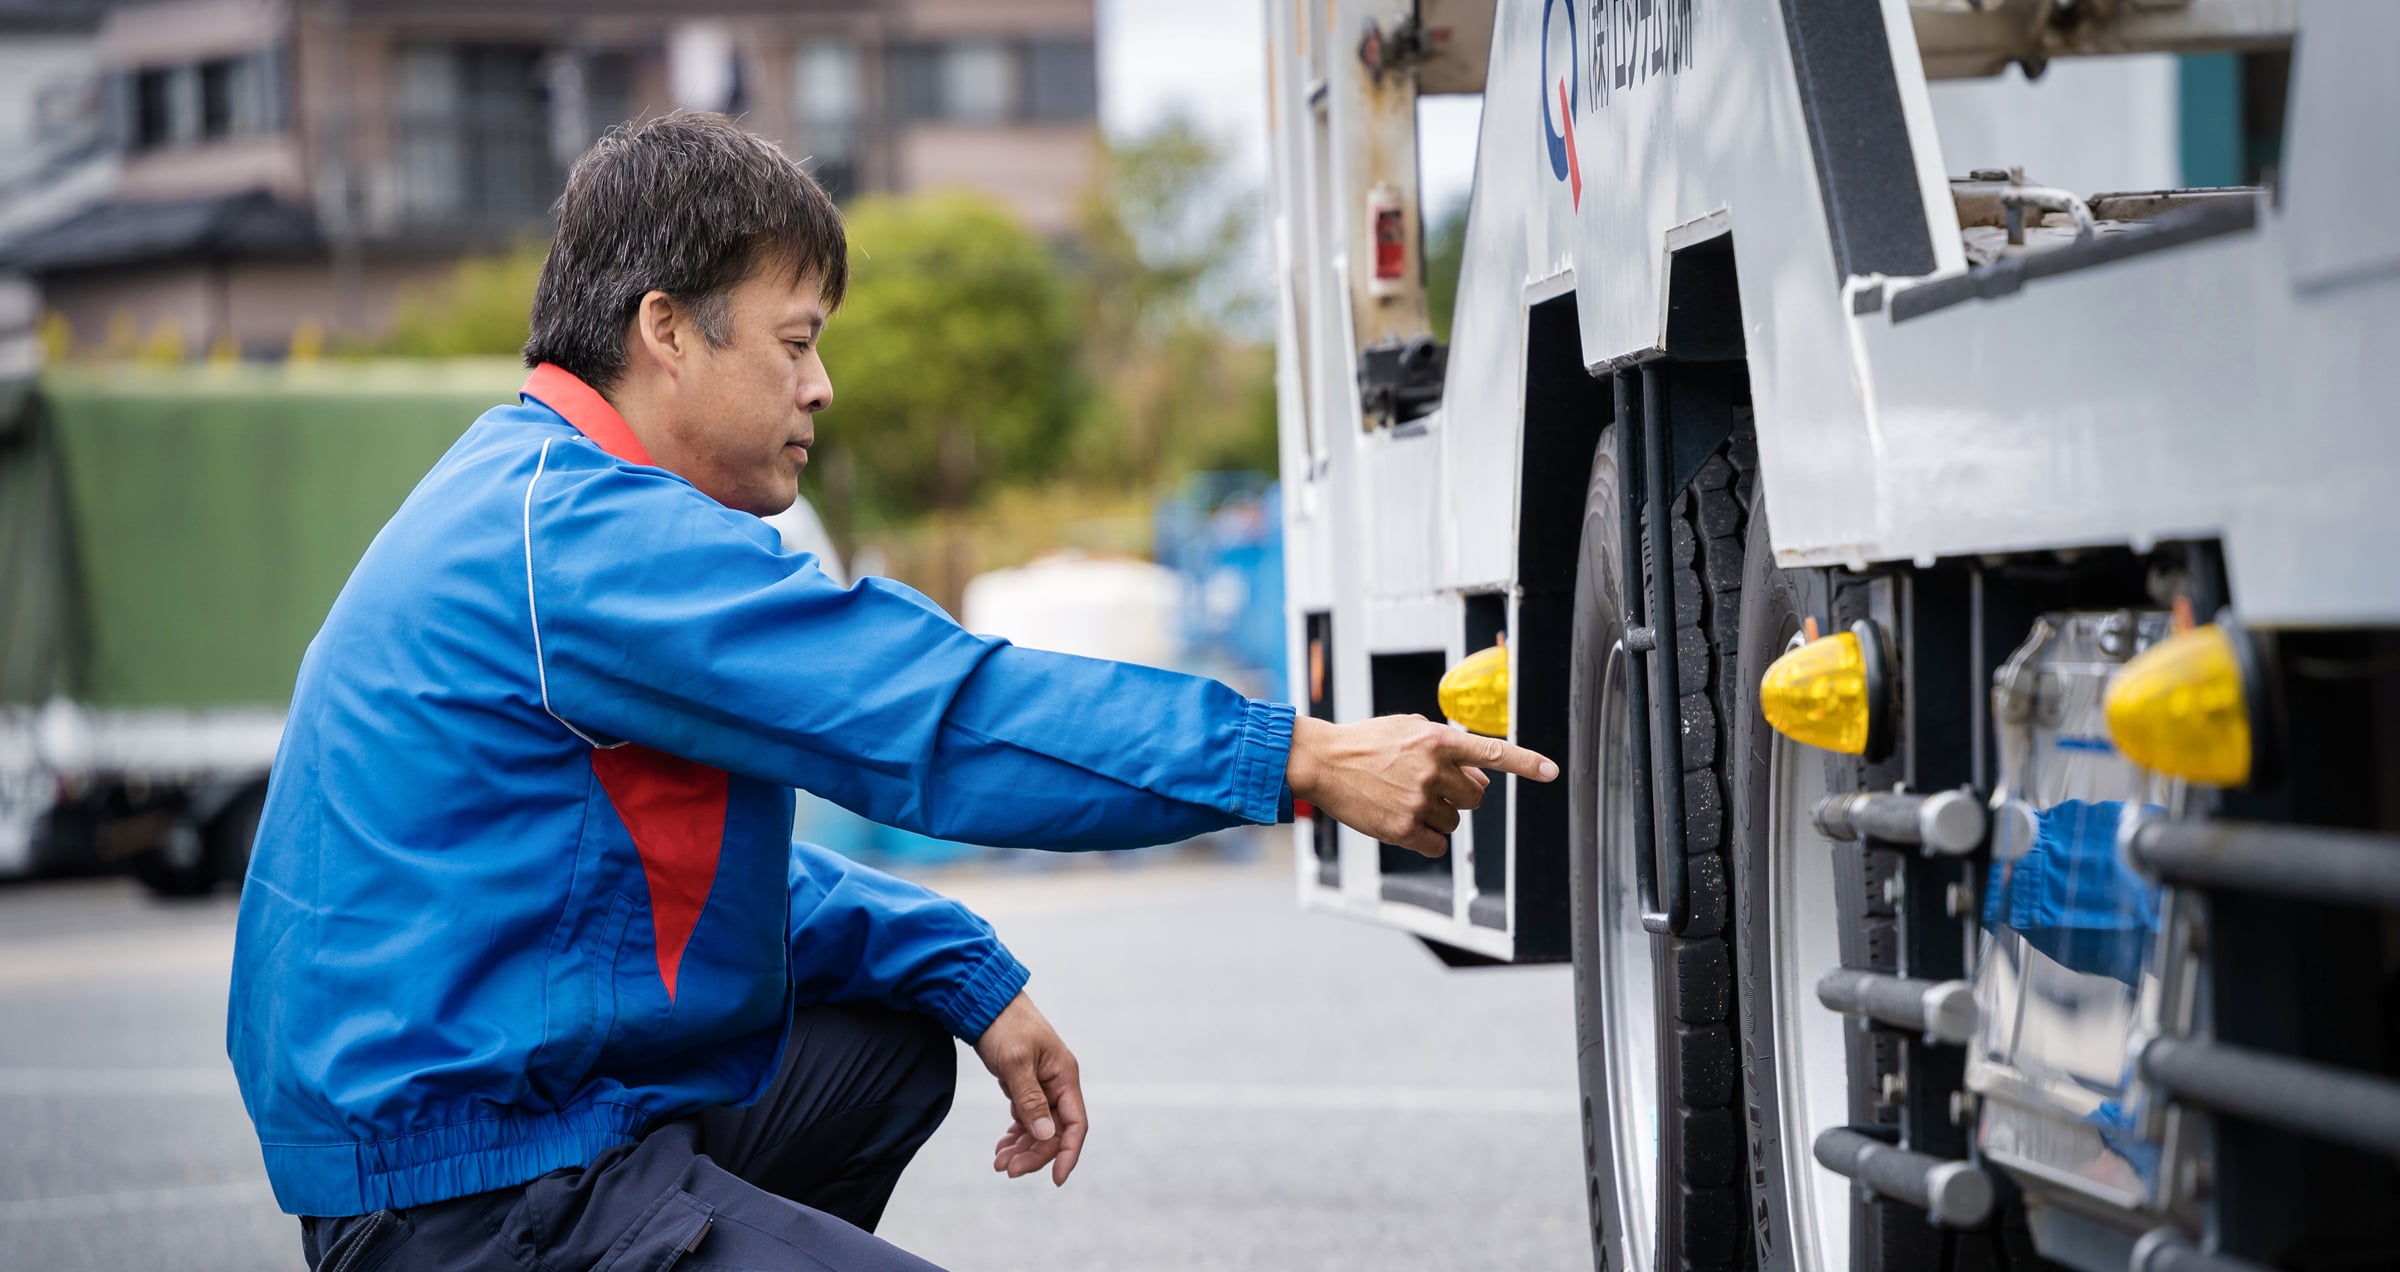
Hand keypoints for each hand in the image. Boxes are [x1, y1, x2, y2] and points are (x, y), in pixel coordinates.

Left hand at [973, 991, 1086, 1185]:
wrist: (984, 1001)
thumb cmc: (1004, 1025)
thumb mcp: (1015, 1063)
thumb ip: (1031, 1101)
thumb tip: (1047, 1136)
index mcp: (1064, 1076)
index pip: (1075, 1124)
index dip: (1068, 1153)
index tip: (1055, 1179)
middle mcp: (1057, 1083)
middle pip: (1054, 1131)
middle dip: (1034, 1153)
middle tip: (1006, 1169)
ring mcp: (1041, 1085)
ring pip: (1039, 1128)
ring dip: (1022, 1147)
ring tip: (999, 1162)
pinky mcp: (1025, 1085)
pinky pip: (1026, 1118)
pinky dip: (1016, 1134)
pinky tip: (1001, 1146)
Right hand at [1286, 715, 1557, 856]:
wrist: (1323, 762)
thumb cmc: (1367, 744)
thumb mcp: (1409, 729)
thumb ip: (1447, 747)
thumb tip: (1480, 778)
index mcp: (1437, 740)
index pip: (1492, 752)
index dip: (1526, 762)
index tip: (1552, 772)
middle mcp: (1432, 769)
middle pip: (1475, 797)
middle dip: (1460, 795)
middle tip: (1433, 787)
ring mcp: (1418, 800)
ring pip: (1455, 822)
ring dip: (1439, 815)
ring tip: (1406, 799)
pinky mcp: (1403, 828)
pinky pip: (1437, 844)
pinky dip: (1427, 838)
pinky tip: (1404, 822)